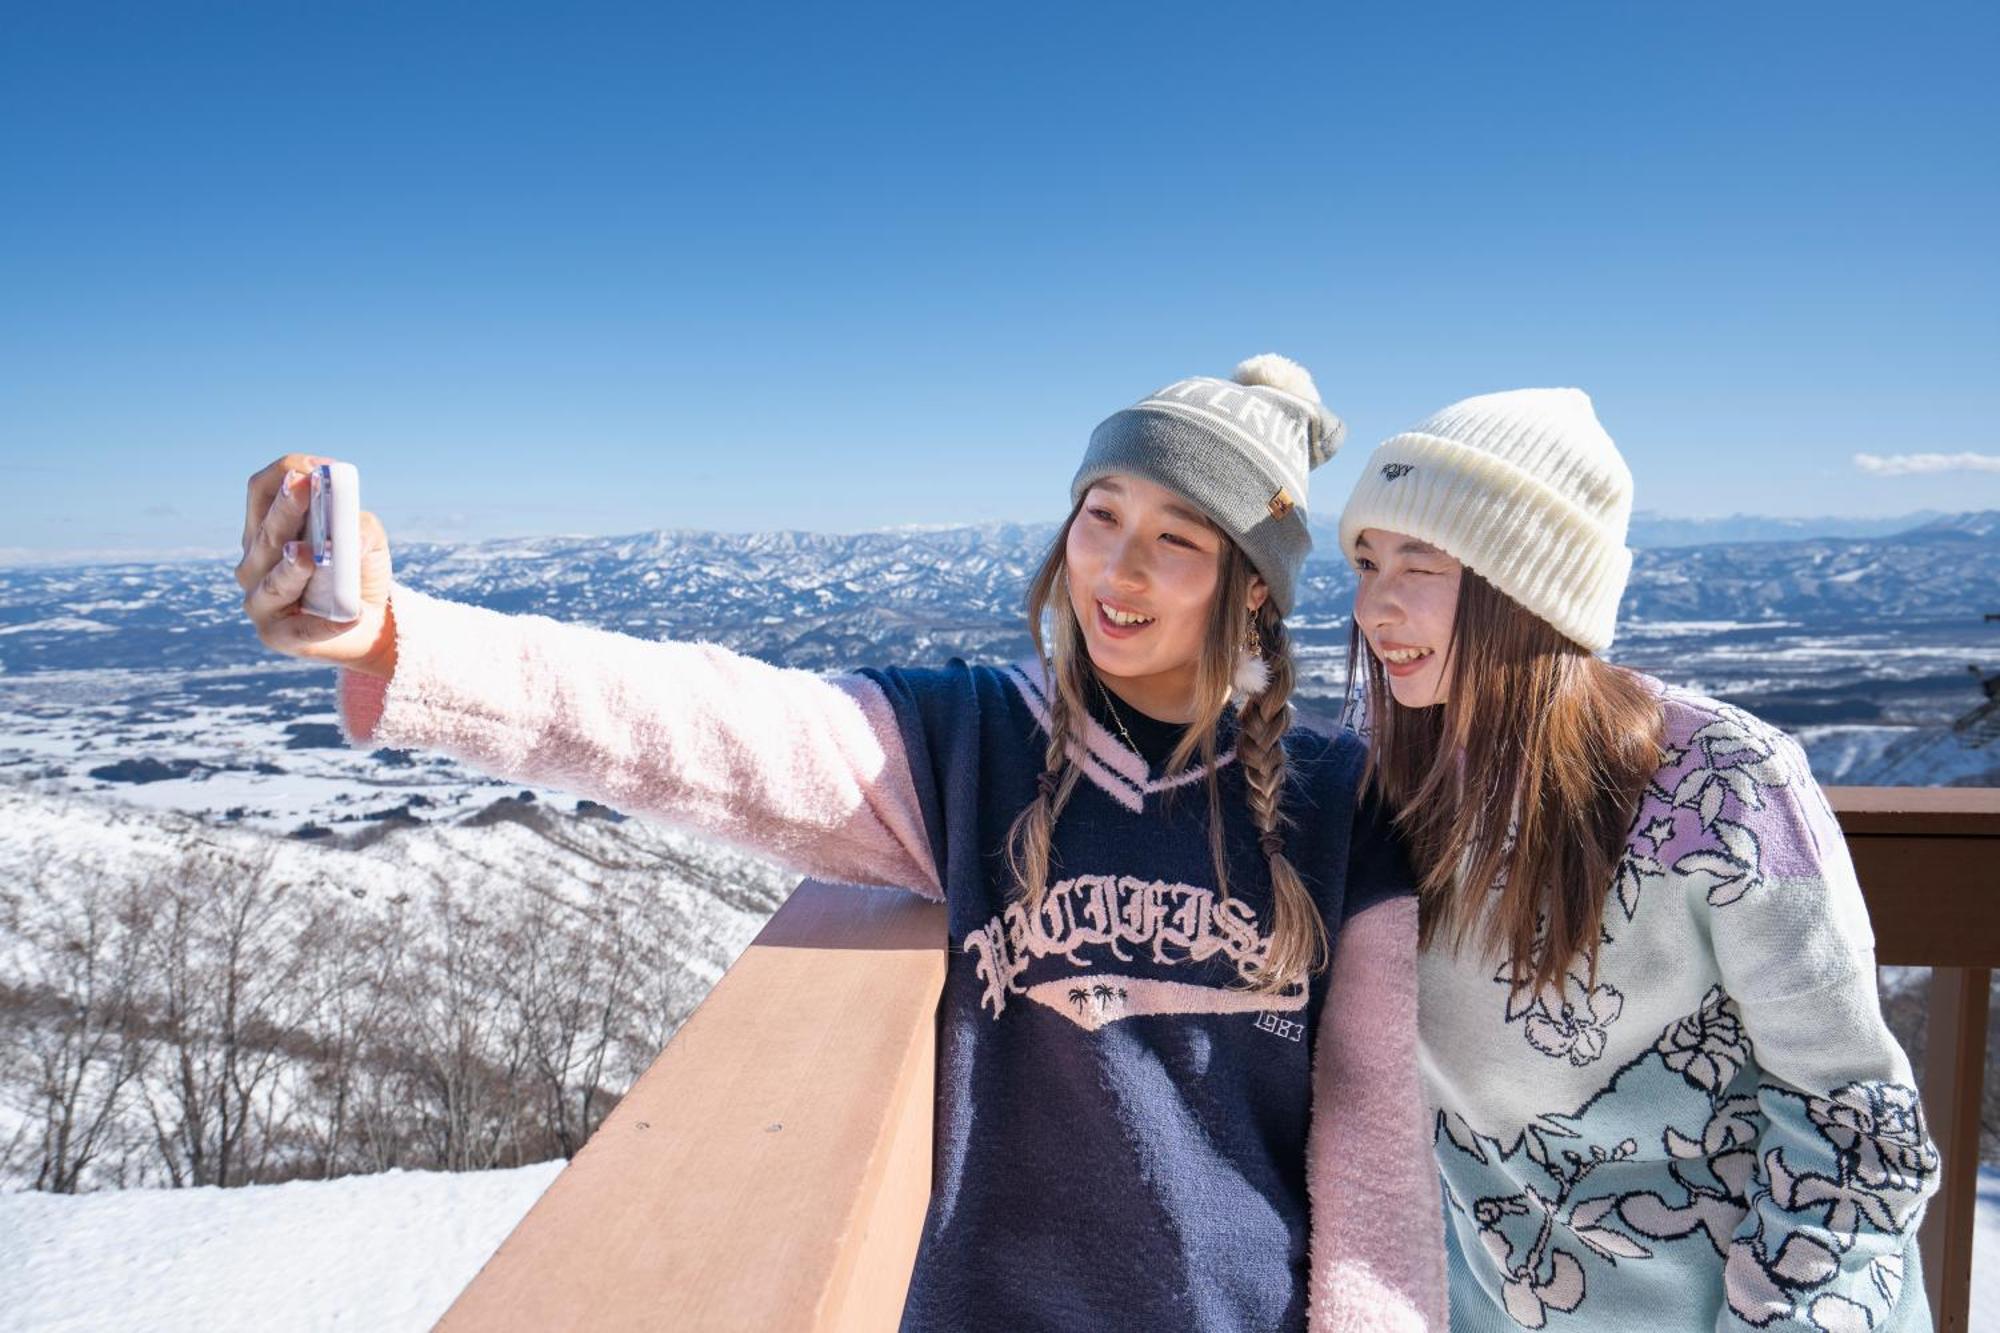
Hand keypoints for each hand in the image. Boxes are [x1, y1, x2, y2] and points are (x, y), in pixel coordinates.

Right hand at [236, 454, 397, 676]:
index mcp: (265, 530)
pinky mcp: (278, 636)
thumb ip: (357, 524)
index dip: (285, 474)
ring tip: (308, 555)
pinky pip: (301, 628)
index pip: (260, 491)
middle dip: (287, 509)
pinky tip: (349, 616)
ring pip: (273, 581)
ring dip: (292, 567)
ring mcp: (260, 601)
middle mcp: (254, 563)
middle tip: (304, 487)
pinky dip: (325, 624)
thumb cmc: (358, 572)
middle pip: (267, 532)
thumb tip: (348, 524)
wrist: (371, 623)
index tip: (319, 469)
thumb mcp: (365, 540)